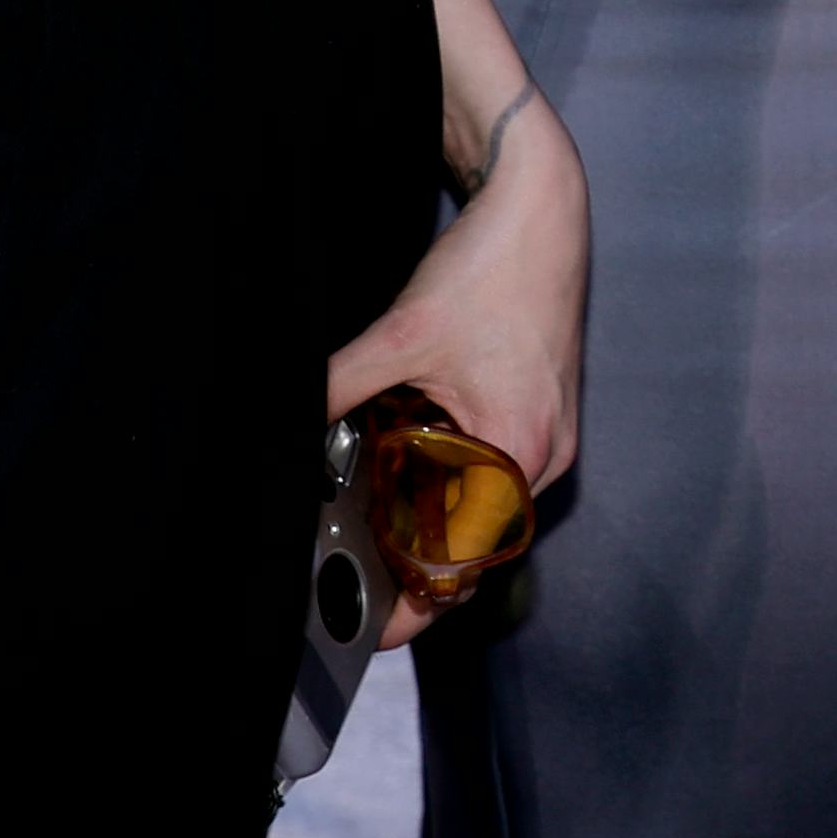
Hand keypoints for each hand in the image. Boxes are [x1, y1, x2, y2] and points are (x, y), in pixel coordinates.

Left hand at [323, 99, 589, 644]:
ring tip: (377, 516)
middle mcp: (544, 455)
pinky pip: (498, 473)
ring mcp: (551, 436)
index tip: (371, 628)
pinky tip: (414, 461)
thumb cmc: (491, 269)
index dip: (417, 603)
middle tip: (353, 570)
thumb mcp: (400, 334)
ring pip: (487, 510)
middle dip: (416, 562)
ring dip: (436, 517)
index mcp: (517, 448)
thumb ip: (338, 388)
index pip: (467, 561)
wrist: (543, 208)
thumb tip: (285, 426)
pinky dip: (456, 479)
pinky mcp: (545, 414)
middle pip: (477, 543)